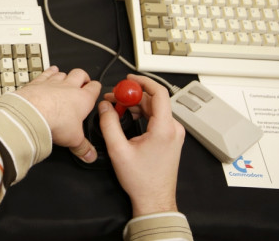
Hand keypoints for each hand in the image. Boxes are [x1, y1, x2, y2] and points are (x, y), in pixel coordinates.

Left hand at [14, 66, 100, 162]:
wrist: (33, 113)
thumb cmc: (55, 122)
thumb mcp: (74, 139)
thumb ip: (83, 148)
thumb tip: (89, 155)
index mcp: (82, 99)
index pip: (94, 88)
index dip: (96, 87)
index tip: (96, 88)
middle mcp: (69, 87)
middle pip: (80, 74)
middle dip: (83, 77)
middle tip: (83, 81)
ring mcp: (53, 82)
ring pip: (62, 73)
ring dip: (65, 75)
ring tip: (65, 78)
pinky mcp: (38, 82)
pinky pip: (46, 73)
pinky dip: (49, 72)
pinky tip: (49, 72)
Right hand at [99, 74, 184, 216]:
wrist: (155, 199)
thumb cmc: (141, 180)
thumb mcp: (118, 150)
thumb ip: (109, 124)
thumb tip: (105, 106)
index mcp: (164, 129)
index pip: (159, 93)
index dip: (143, 82)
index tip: (128, 79)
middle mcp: (173, 129)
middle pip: (154, 100)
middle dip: (132, 95)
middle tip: (114, 96)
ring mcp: (173, 134)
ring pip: (154, 108)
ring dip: (135, 105)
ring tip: (116, 108)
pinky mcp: (170, 138)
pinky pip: (156, 117)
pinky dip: (141, 114)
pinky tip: (127, 118)